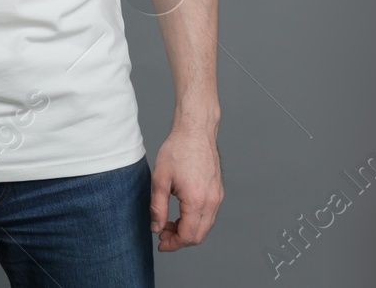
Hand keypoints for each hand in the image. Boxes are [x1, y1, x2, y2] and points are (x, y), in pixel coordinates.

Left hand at [149, 126, 222, 251]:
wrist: (196, 130)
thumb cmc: (178, 150)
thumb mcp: (160, 180)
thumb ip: (157, 208)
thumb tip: (156, 228)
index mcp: (196, 200)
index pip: (188, 236)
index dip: (172, 244)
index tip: (160, 242)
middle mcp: (211, 200)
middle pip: (199, 236)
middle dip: (180, 240)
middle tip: (163, 232)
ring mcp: (217, 196)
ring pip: (206, 227)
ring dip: (188, 231)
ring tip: (170, 222)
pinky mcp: (218, 191)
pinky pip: (210, 215)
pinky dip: (196, 221)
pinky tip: (182, 212)